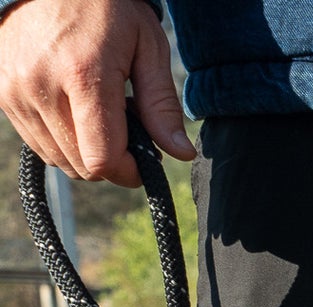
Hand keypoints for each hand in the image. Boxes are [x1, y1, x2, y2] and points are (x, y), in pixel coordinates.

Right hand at [0, 0, 193, 187]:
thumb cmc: (108, 8)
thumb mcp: (148, 48)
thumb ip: (162, 105)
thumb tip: (181, 153)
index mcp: (82, 74)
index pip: (103, 160)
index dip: (129, 172)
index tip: (143, 159)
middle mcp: (40, 84)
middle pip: (82, 166)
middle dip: (111, 159)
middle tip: (123, 125)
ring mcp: (14, 89)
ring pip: (59, 159)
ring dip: (85, 150)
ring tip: (97, 112)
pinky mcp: (1, 91)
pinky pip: (38, 142)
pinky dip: (61, 139)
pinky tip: (73, 108)